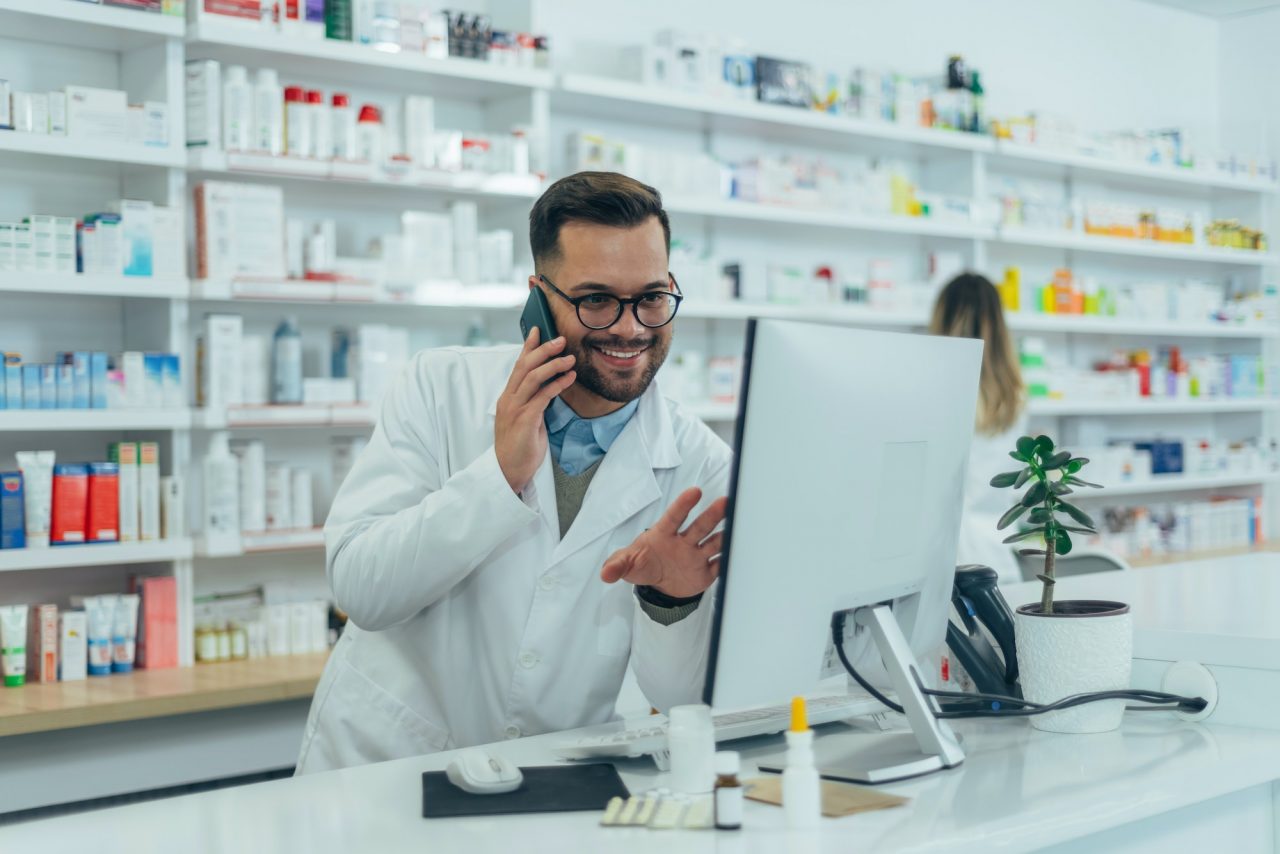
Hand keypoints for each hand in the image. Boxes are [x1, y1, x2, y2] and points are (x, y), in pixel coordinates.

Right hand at [495, 328, 576, 493]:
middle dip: (543, 350)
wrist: (509, 471)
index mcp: (508, 397)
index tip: (538, 330)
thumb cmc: (520, 446)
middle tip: (560, 339)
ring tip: (570, 358)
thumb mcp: (528, 419)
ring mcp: (515, 409)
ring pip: (532, 378)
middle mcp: (508, 399)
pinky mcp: (524, 420)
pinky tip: (569, 378)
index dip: (527, 347)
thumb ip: (534, 401)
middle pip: (524, 366)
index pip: (518, 366)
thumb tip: (550, 386)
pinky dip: (557, 385)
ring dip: (553, 365)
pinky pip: (542, 397)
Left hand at [600, 488, 728, 598]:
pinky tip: (738, 555)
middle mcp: (684, 541)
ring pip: (714, 542)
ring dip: (724, 536)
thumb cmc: (643, 564)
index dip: (684, 504)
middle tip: (725, 502)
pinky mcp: (706, 572)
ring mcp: (697, 556)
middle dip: (712, 515)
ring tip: (737, 528)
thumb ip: (617, 565)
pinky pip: (719, 566)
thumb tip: (605, 574)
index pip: (675, 516)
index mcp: (665, 534)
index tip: (695, 491)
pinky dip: (727, 561)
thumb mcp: (627, 564)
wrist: (660, 586)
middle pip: (700, 526)